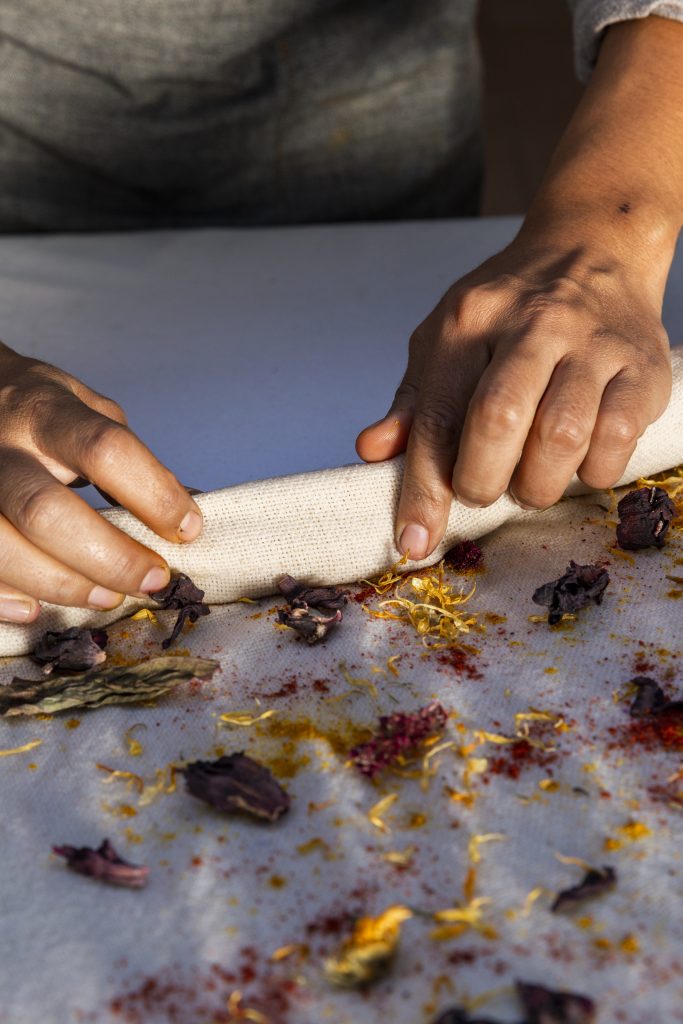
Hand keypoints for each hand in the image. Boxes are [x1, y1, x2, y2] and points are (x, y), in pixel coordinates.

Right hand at [0, 342, 202, 621]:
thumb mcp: (86, 411)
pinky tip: (37, 610)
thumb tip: (187, 522)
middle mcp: (1, 448)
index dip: (153, 495)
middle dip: (108, 558)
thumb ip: (131, 461)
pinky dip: (4, 598)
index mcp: (47, 413)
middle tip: (152, 580)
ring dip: (61, 585)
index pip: (105, 450)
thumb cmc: (37, 413)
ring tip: (105, 598)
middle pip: (46, 512)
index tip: (188, 528)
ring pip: (2, 548)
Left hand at [356, 225, 671, 559]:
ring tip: (530, 479)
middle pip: (498, 422)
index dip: (423, 490)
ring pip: (561, 437)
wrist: (596, 245)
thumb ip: (415, 400)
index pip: (438, 415)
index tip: (413, 541)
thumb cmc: (513, 305)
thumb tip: (373, 452)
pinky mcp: (641, 366)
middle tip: (482, 491)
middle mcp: (533, 324)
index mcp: (470, 320)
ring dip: (537, 484)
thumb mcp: (447, 337)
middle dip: (482, 483)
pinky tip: (578, 461)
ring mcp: (592, 343)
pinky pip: (617, 440)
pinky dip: (592, 471)